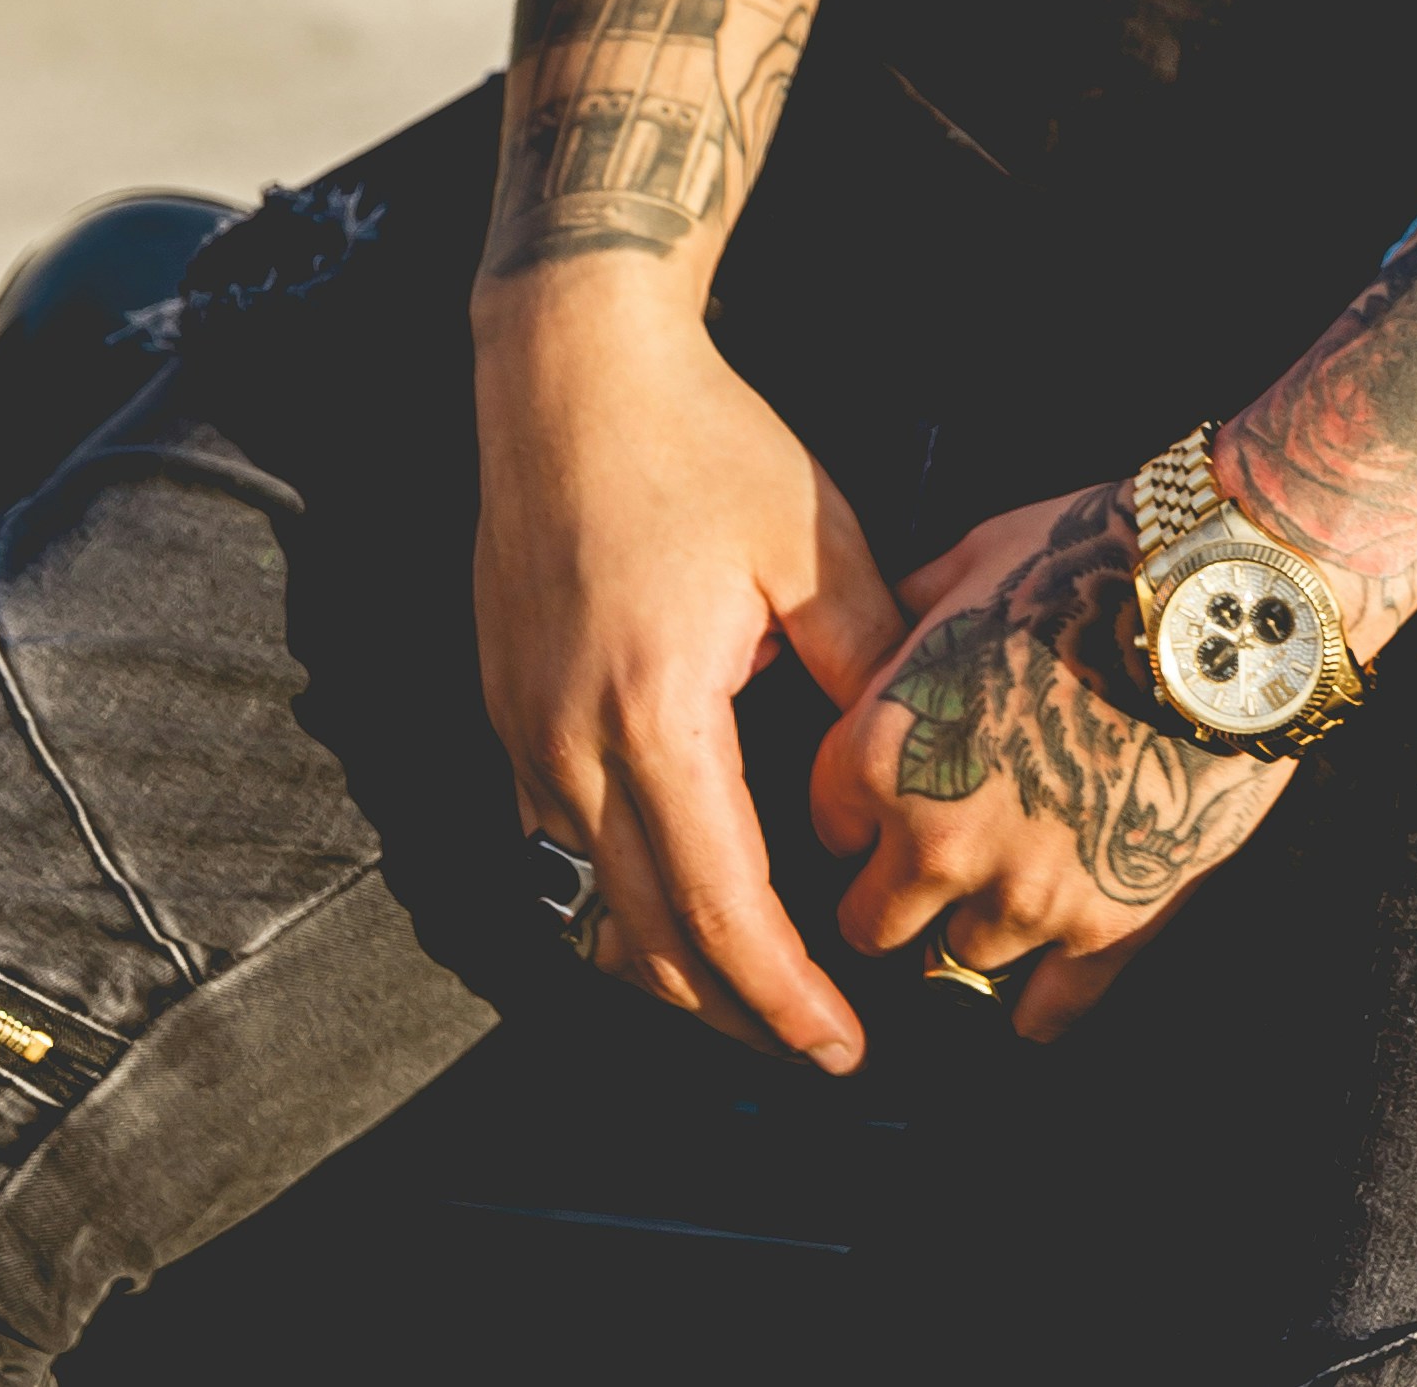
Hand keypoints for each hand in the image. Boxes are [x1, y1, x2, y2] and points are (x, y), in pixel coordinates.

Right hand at [472, 275, 906, 1065]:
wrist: (567, 370)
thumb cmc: (698, 441)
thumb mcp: (811, 542)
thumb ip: (863, 657)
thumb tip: (909, 750)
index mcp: (654, 712)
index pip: (718, 907)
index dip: (783, 994)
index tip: (841, 1045)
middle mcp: (570, 746)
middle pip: (647, 939)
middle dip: (735, 1013)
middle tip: (814, 1045)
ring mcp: (524, 736)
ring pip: (594, 906)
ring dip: (674, 967)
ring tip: (758, 993)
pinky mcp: (507, 713)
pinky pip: (559, 850)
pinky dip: (621, 901)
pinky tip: (676, 904)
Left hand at [813, 482, 1302, 1044]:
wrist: (1223, 597)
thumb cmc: (1096, 558)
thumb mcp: (974, 557)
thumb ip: (907, 612)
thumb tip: (878, 628)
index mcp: (888, 751)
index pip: (828, 824)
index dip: (858, 806)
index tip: (885, 798)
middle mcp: (938, 840)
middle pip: (873, 923)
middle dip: (896, 890)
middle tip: (933, 857)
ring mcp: (1026, 892)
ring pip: (960, 958)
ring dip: (979, 922)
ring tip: (1012, 881)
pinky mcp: (1111, 921)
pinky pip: (1050, 1006)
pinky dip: (1041, 1002)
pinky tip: (1039, 996)